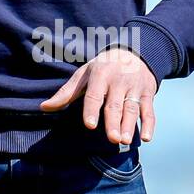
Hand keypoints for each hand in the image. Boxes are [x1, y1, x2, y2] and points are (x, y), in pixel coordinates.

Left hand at [39, 46, 156, 144]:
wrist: (133, 52)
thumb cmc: (102, 67)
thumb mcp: (84, 74)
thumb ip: (66, 93)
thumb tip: (43, 108)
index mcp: (100, 74)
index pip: (94, 94)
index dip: (92, 110)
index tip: (90, 125)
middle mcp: (118, 80)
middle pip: (115, 104)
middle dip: (114, 122)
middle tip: (112, 139)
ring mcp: (135, 87)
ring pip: (132, 109)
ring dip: (130, 126)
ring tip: (124, 141)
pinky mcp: (148, 94)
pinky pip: (149, 110)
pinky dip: (150, 124)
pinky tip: (147, 138)